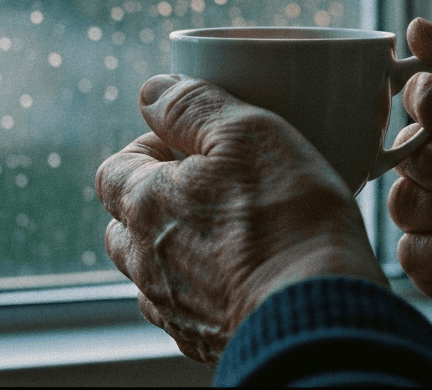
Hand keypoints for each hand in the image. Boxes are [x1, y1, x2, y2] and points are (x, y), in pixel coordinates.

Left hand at [96, 75, 387, 365]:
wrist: (317, 313)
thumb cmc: (288, 218)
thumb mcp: (249, 132)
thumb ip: (194, 106)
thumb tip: (151, 90)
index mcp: (146, 206)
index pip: (114, 170)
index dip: (145, 148)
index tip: (185, 142)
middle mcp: (146, 264)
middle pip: (123, 227)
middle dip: (153, 202)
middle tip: (205, 187)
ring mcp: (174, 310)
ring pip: (154, 275)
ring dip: (176, 250)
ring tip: (227, 234)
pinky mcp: (206, 342)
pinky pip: (190, 312)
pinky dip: (206, 292)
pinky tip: (244, 279)